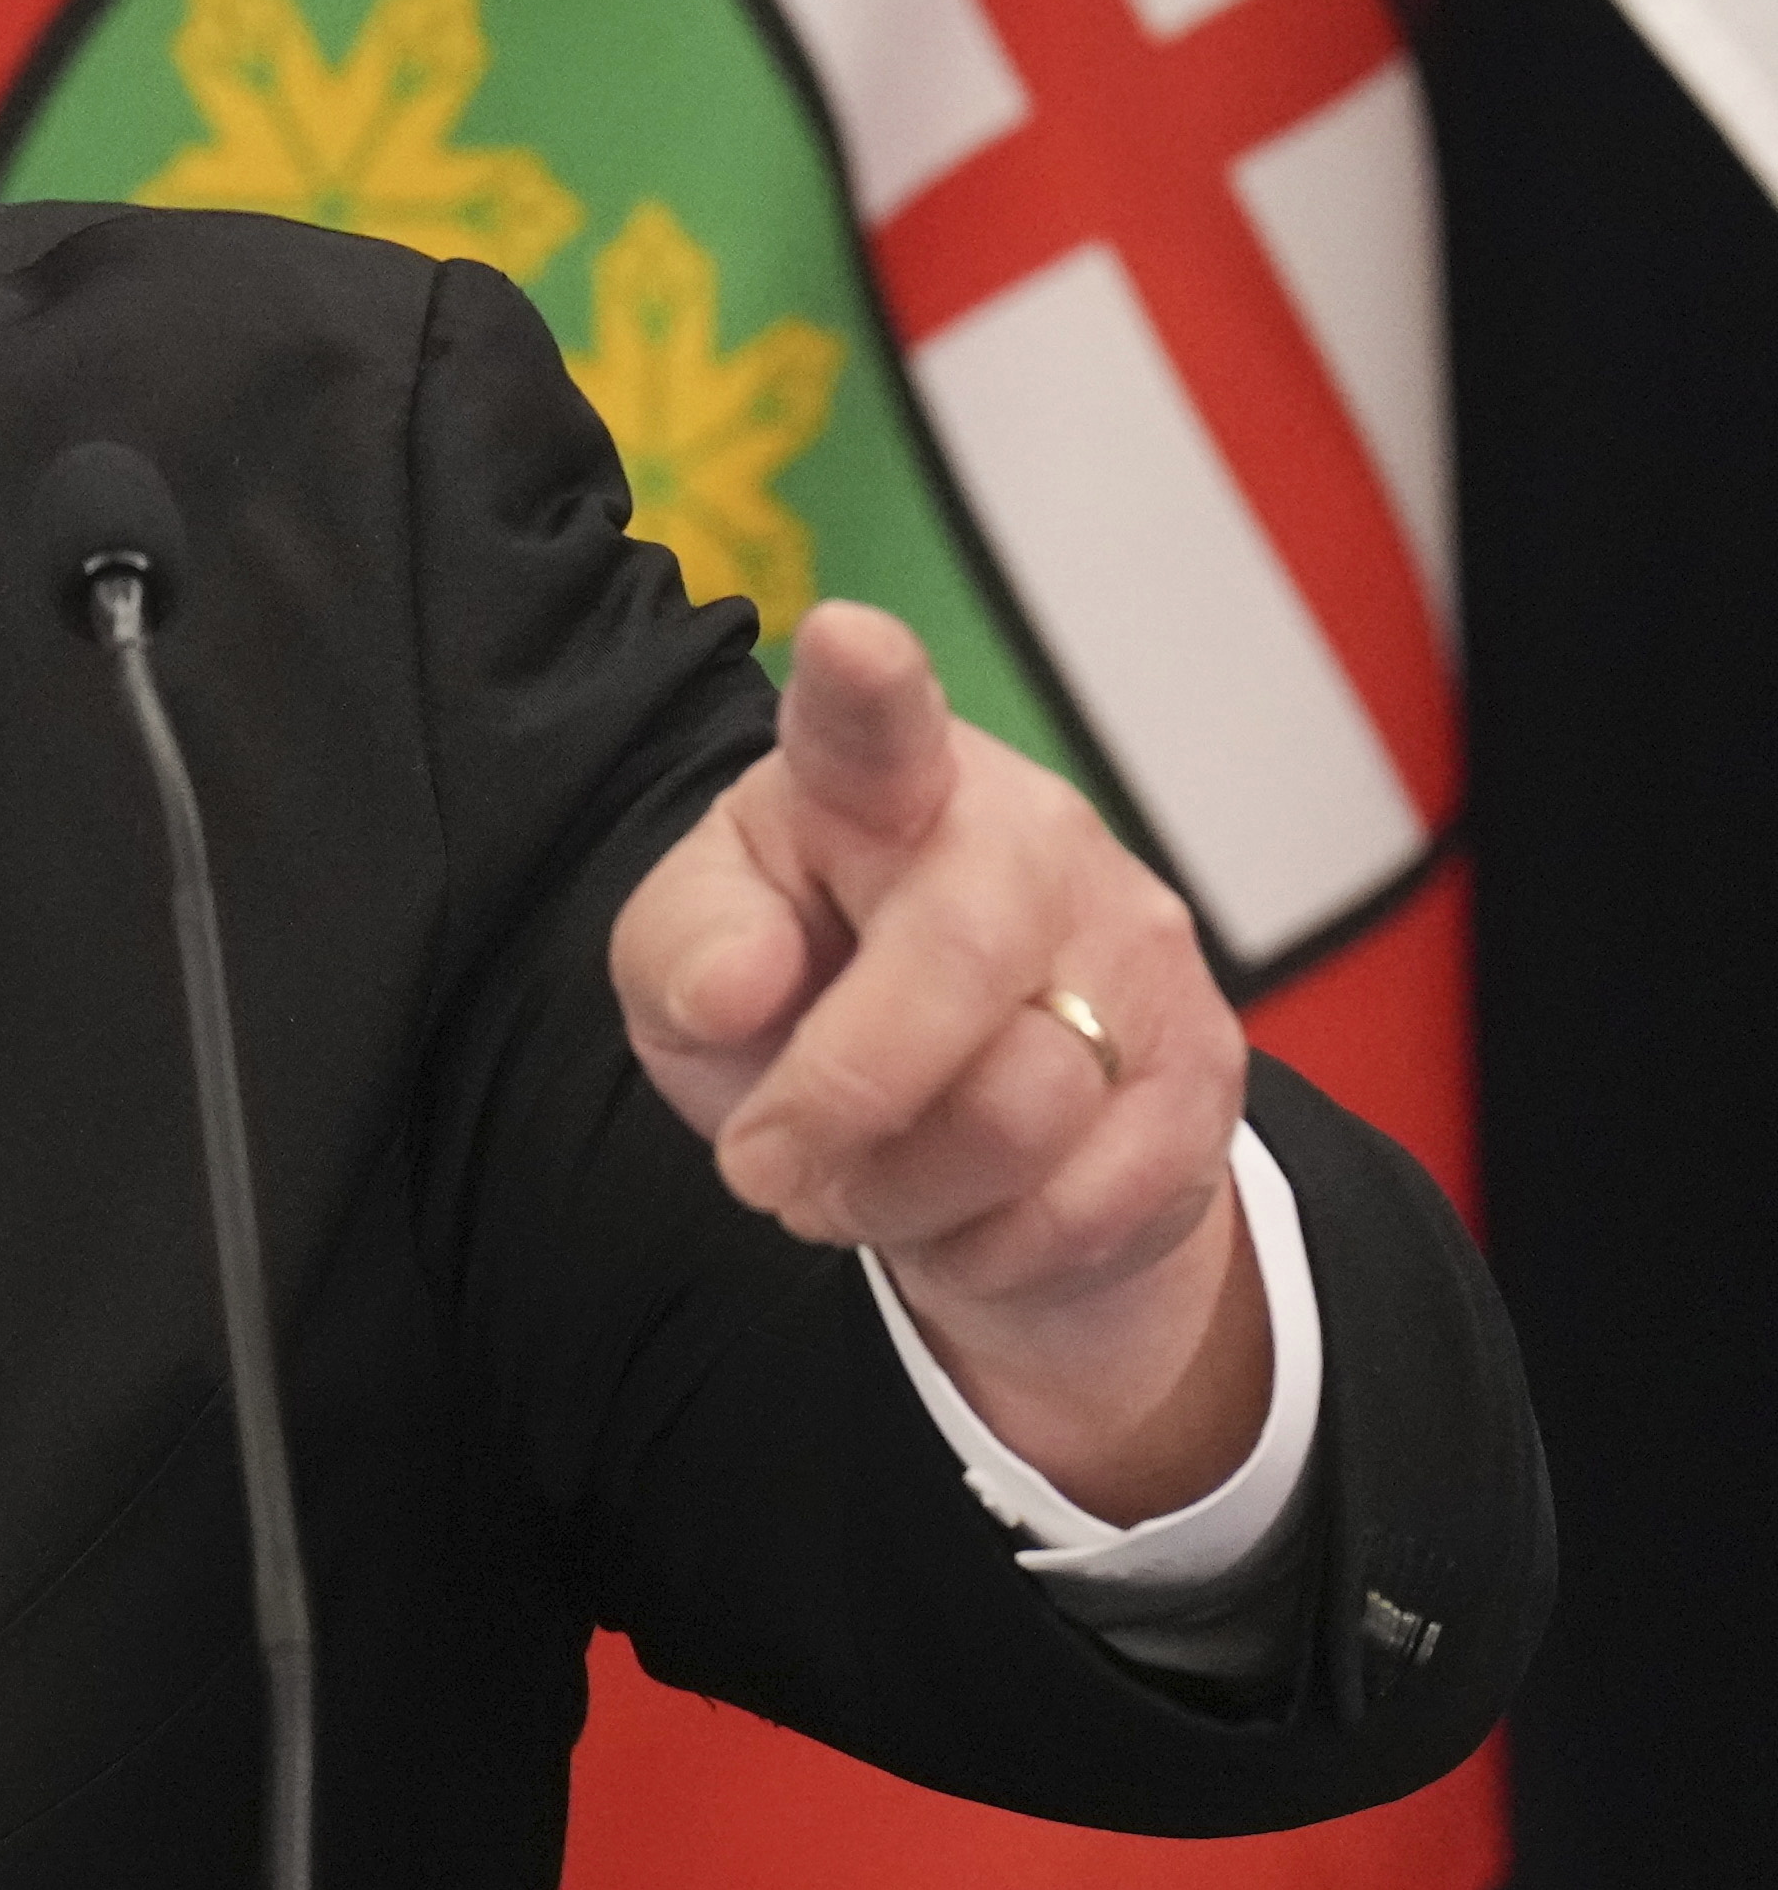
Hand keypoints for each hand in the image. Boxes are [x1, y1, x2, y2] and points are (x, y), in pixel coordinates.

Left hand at [612, 602, 1268, 1521]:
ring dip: (900, 1191)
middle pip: (949, 969)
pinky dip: (986, 1248)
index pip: (874, 722)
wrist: (952, 1120)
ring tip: (860, 1180)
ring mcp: (1133, 946)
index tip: (849, 641)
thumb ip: (688, 954)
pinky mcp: (1201, 1069)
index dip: (865, 686)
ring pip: (1019, 1112)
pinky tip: (957, 1212)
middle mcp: (1027, 835)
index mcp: (875, 780)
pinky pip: (1085, 1204)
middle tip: (761, 1164)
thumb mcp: (693, 968)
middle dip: (835, 1101)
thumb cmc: (800, 994)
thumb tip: (739, 987)